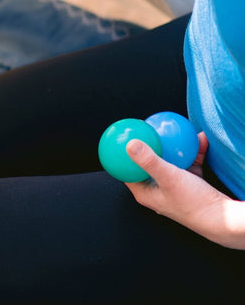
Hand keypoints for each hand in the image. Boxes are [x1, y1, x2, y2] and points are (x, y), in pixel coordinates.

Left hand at [125, 133, 241, 247]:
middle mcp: (156, 190)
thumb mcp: (168, 177)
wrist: (224, 219)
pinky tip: (200, 140)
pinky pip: (188, 164)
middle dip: (151, 146)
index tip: (128, 136)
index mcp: (144, 192)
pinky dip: (193, 154)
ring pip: (170, 162)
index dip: (125, 153)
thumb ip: (149, 161)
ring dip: (176, 147)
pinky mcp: (190, 185)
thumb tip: (129, 144)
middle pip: (148, 163)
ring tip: (177, 131)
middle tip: (151, 129)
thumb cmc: (193, 203)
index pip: (127, 170)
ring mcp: (173, 187)